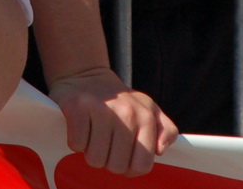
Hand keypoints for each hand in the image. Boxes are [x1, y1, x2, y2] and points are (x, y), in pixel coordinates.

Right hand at [47, 66, 177, 176]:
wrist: (87, 74)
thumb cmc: (120, 101)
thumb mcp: (149, 110)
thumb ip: (166, 131)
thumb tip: (160, 150)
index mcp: (146, 116)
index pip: (142, 165)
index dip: (130, 168)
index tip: (124, 157)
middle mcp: (127, 112)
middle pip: (117, 166)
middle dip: (109, 160)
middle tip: (107, 143)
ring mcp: (103, 109)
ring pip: (95, 159)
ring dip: (92, 152)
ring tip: (94, 134)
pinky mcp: (78, 107)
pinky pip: (77, 145)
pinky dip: (77, 141)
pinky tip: (83, 127)